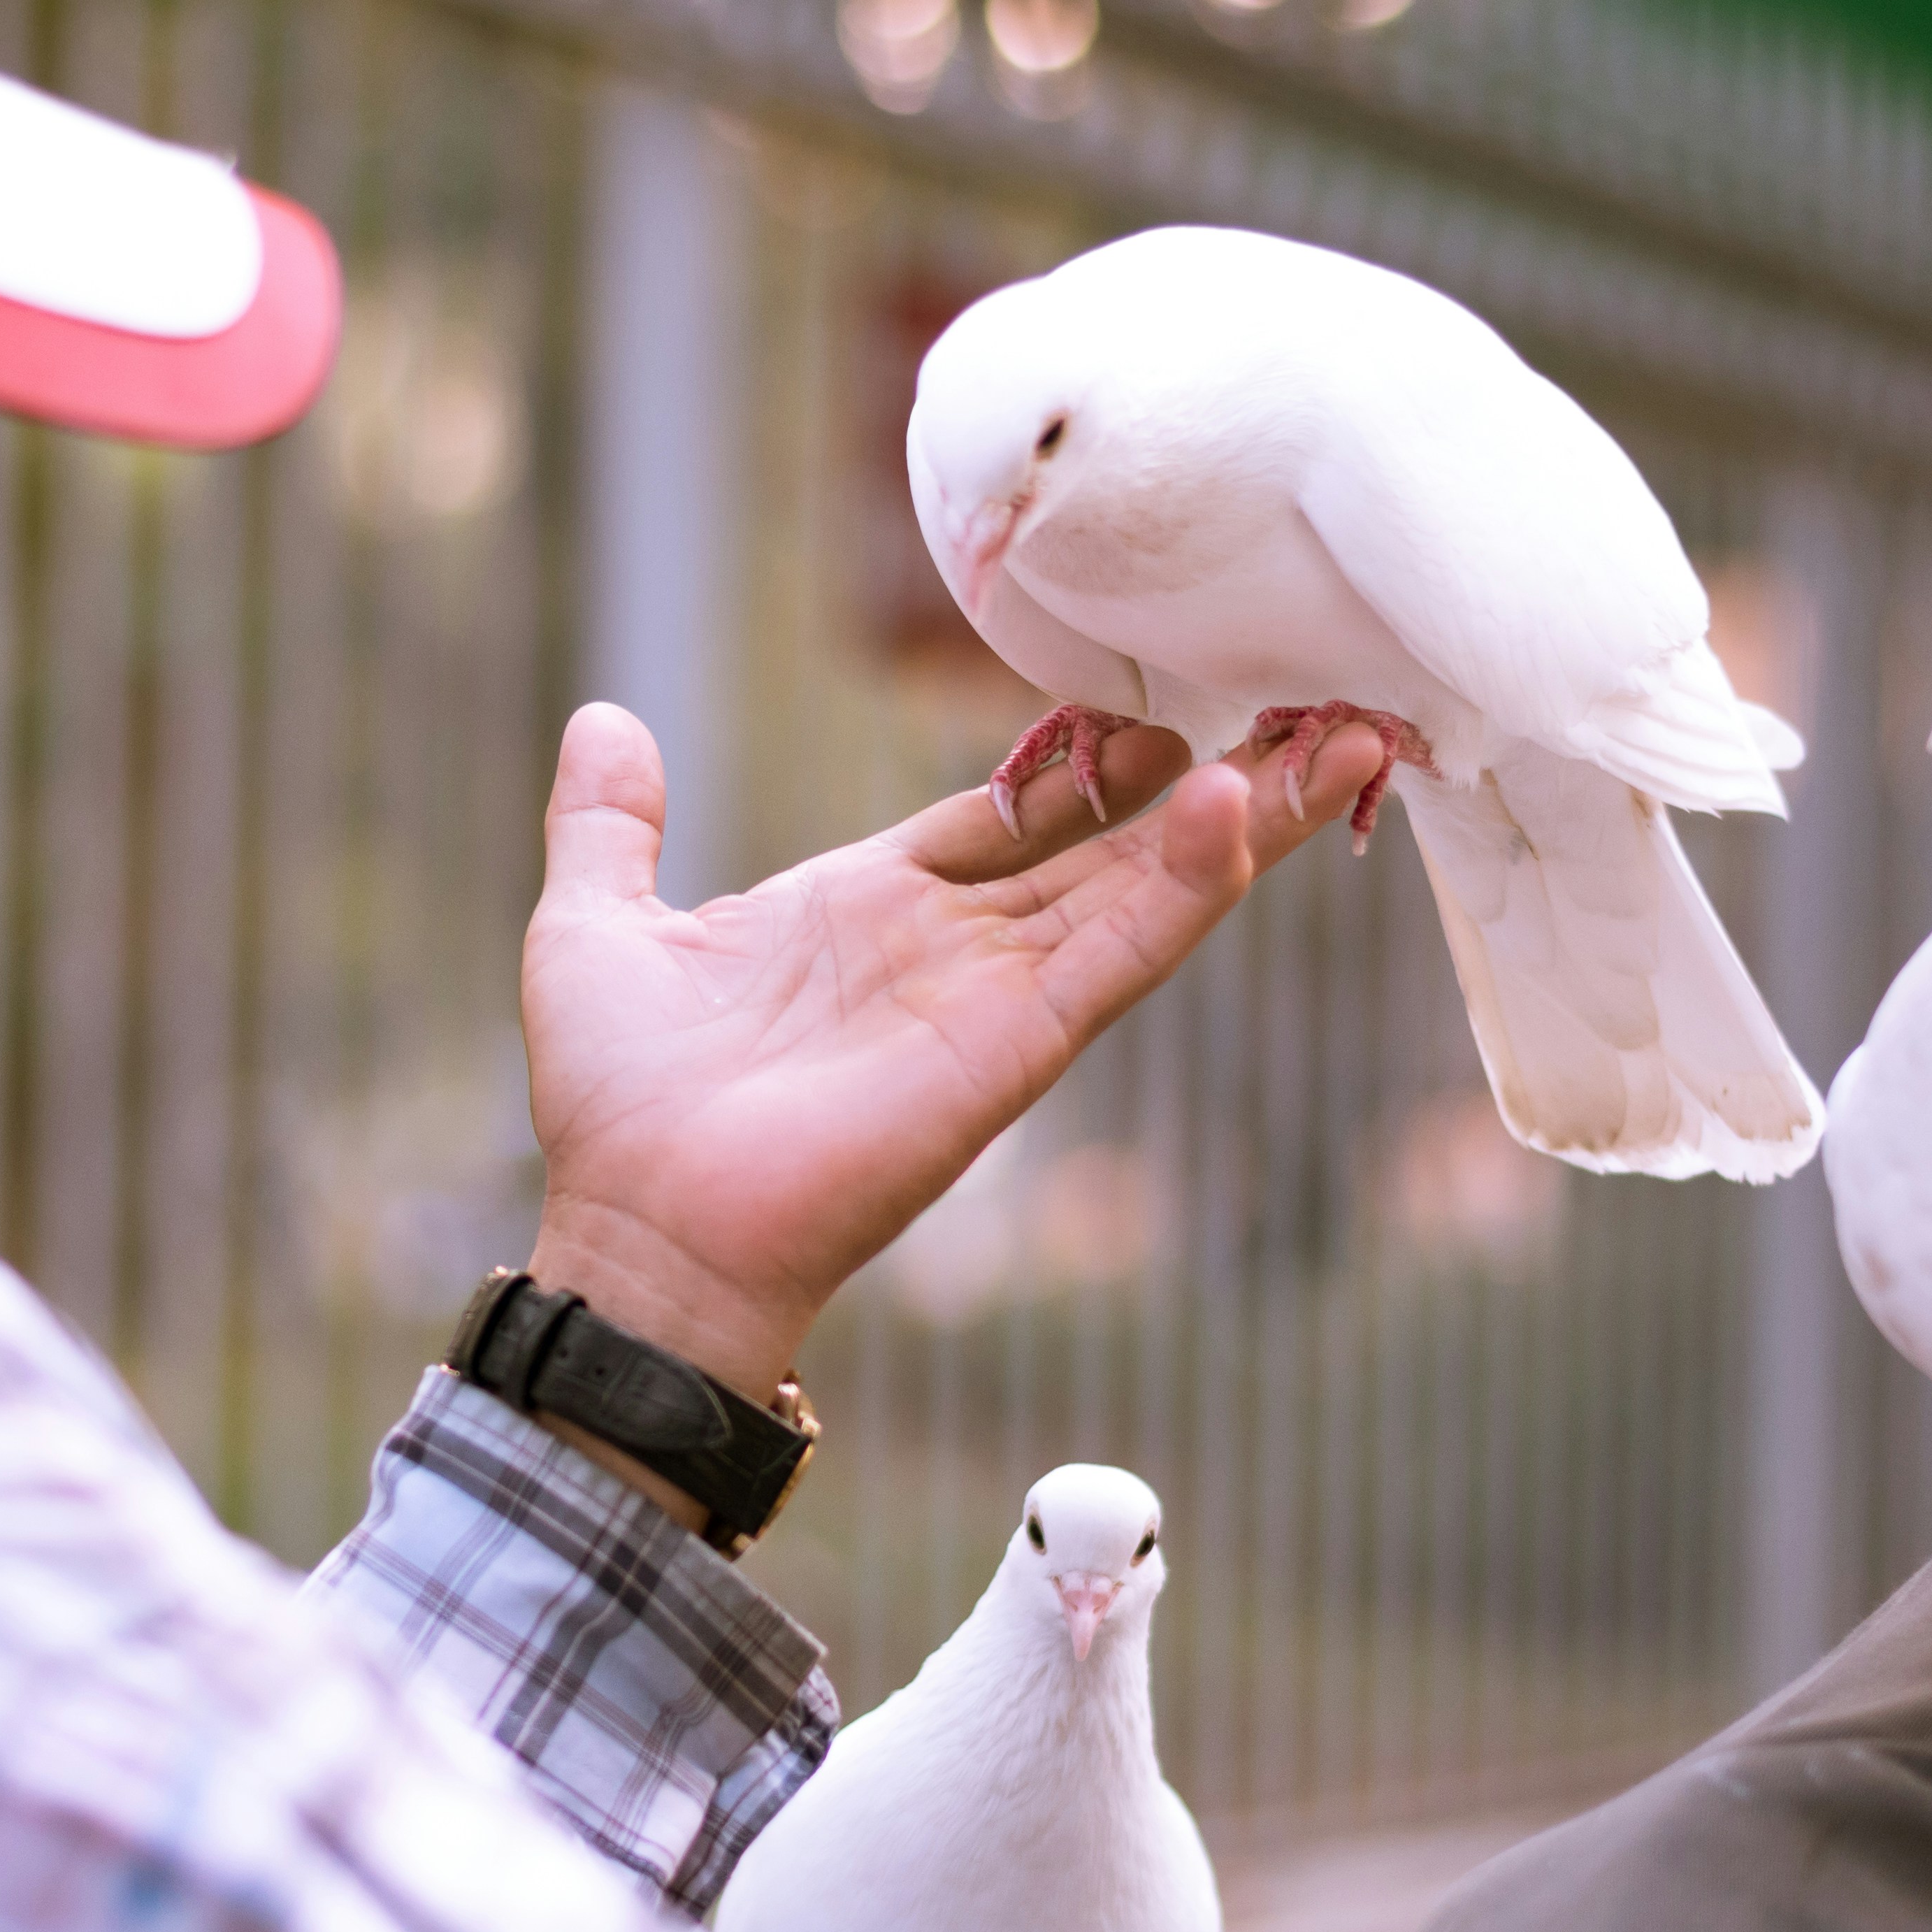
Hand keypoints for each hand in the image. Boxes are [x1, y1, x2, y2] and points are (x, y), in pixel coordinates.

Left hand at [519, 702, 1374, 1404]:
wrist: (638, 1229)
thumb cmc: (617, 1105)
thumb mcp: (595, 925)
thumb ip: (610, 822)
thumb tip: (603, 718)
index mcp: (871, 907)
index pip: (1010, 816)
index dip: (1083, 762)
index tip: (1153, 702)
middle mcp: (951, 948)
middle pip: (1110, 846)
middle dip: (1208, 780)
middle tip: (1304, 704)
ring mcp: (992, 997)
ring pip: (1145, 891)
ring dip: (1243, 820)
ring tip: (1336, 738)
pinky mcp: (1013, 1047)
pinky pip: (1117, 956)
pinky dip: (1185, 887)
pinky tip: (1240, 816)